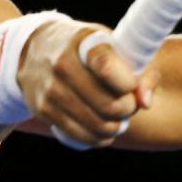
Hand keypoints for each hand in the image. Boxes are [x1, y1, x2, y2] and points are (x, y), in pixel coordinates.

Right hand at [16, 19, 160, 147]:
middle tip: (130, 104)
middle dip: (128, 110)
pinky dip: (99, 138)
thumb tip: (146, 102)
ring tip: (119, 118)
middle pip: (108, 105)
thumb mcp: (112, 44)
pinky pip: (79, 136)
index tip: (131, 84)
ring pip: (96, 125)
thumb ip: (139, 69)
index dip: (128, 83)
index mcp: (84, 43)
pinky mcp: (43, 110)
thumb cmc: (86, 48)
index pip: (107, 66)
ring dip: (115, 127)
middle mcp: (63, 64)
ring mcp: (51, 89)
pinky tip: (104, 130)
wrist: (35, 48)